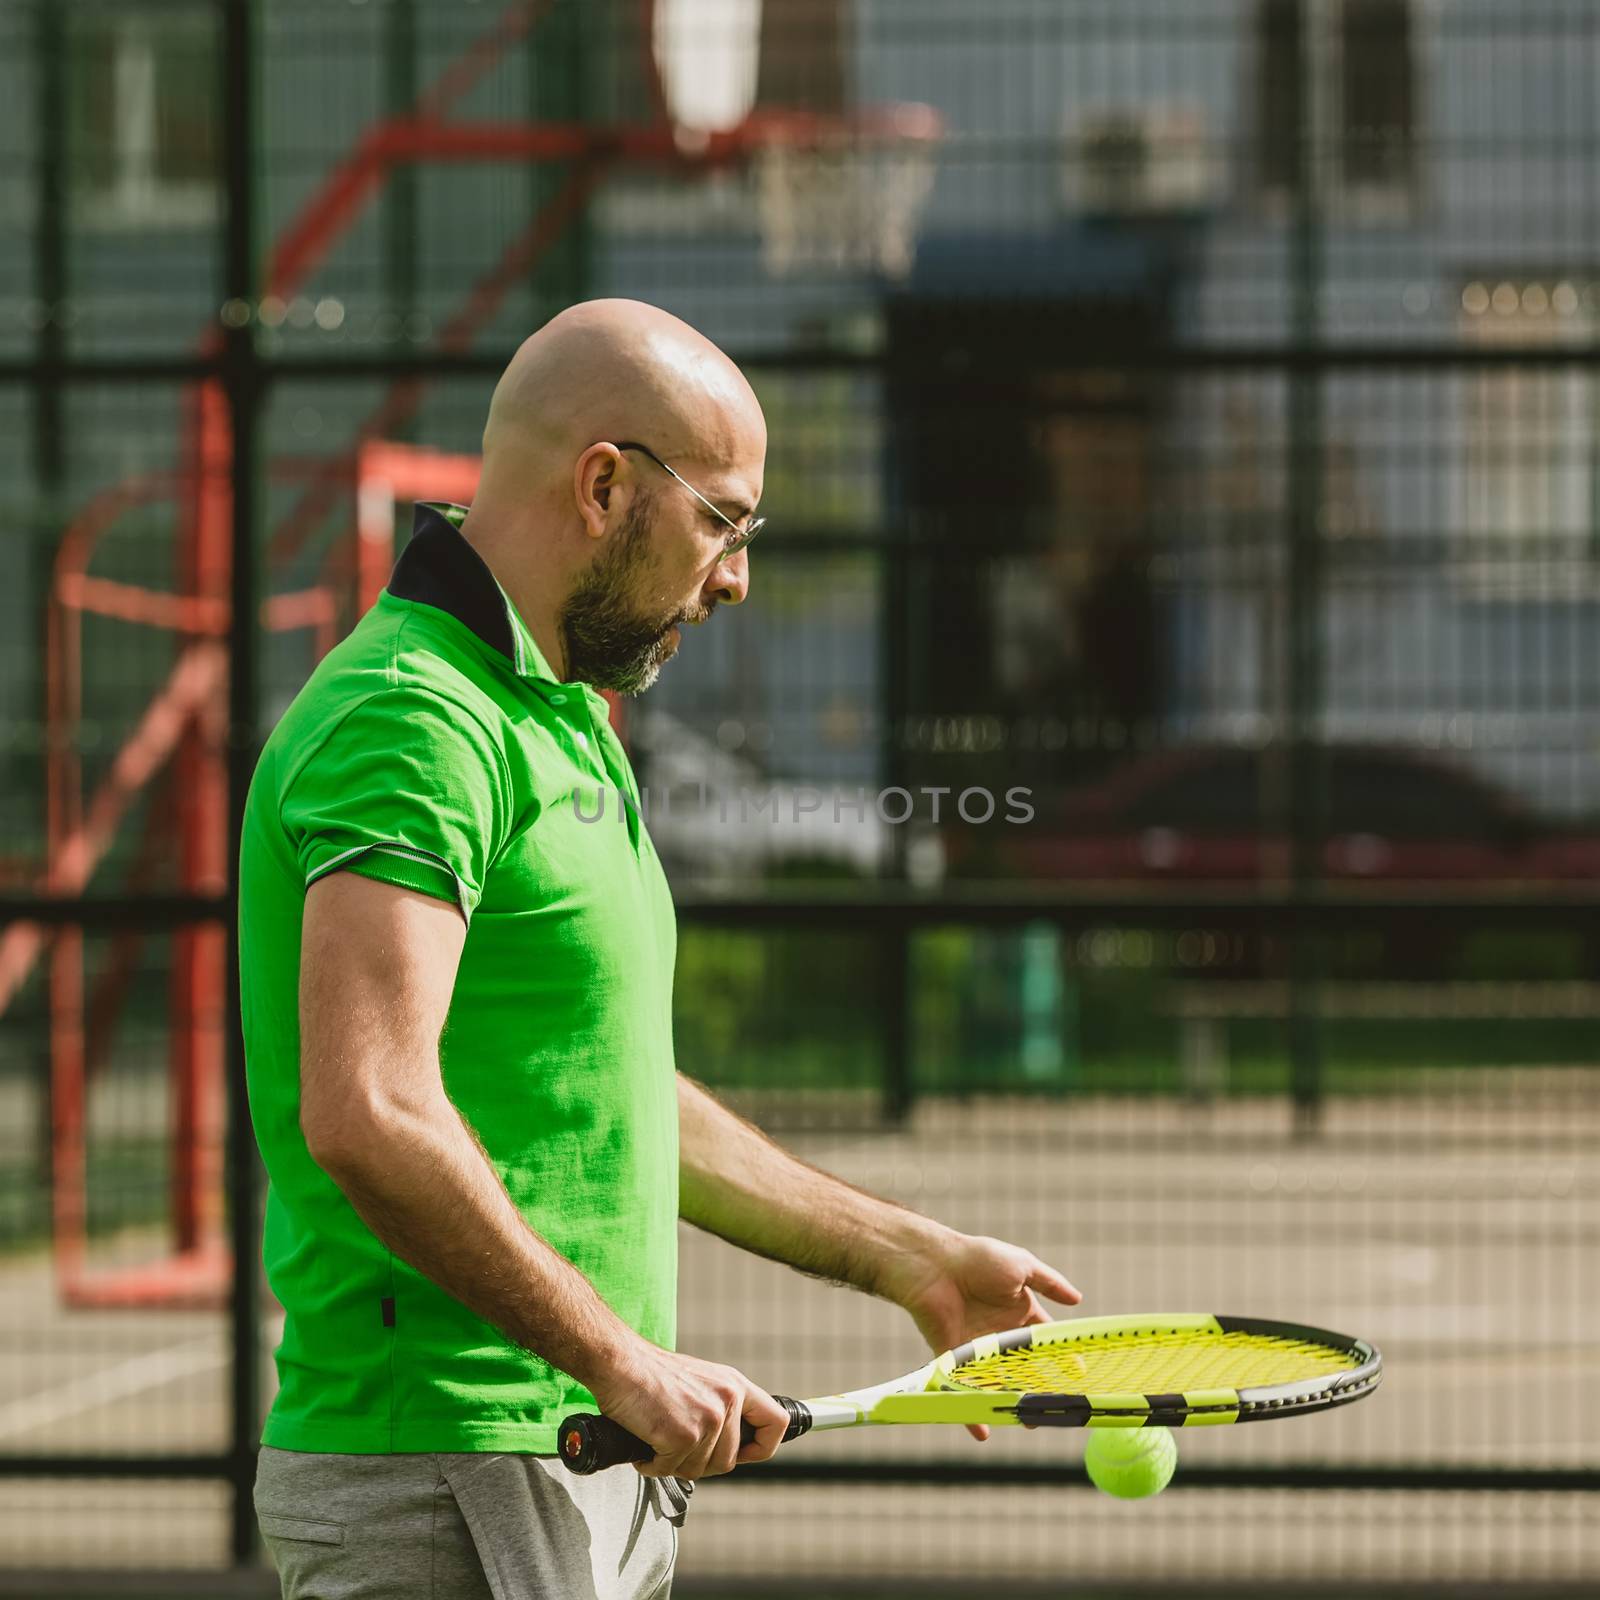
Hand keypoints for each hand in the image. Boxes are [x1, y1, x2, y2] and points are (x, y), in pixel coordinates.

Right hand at [587, 1334, 790, 1479]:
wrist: (621, 1363)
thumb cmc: (652, 1374)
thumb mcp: (701, 1381)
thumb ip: (721, 1406)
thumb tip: (730, 1444)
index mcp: (735, 1385)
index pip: (776, 1421)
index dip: (763, 1447)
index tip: (744, 1455)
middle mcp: (728, 1400)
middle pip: (729, 1461)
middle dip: (700, 1462)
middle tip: (676, 1447)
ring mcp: (708, 1419)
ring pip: (699, 1469)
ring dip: (674, 1463)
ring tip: (658, 1439)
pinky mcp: (684, 1435)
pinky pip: (671, 1470)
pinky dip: (653, 1465)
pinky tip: (645, 1446)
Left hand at [880, 1229, 1082, 1441]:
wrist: (933, 1265)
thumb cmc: (978, 1259)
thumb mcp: (1021, 1265)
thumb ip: (1050, 1282)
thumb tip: (1077, 1299)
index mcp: (1016, 1311)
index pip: (1043, 1340)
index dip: (1061, 1357)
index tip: (1078, 1377)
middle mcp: (998, 1331)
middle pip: (1024, 1366)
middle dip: (1040, 1388)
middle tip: (1056, 1409)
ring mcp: (975, 1347)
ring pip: (998, 1382)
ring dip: (1012, 1403)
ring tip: (1029, 1423)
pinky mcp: (952, 1357)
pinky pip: (963, 1388)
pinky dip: (970, 1410)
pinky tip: (983, 1431)